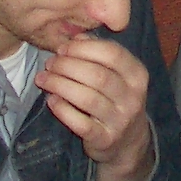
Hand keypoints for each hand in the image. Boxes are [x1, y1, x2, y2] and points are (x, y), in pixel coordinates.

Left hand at [39, 35, 154, 180]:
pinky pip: (81, 124)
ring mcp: (120, 120)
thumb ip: (99, 53)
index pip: (113, 54)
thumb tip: (76, 38)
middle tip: (49, 64)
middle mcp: (133, 97)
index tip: (62, 48)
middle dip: (68, 66)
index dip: (84, 48)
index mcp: (137, 75)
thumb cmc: (117, 100)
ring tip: (43, 79)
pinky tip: (51, 101)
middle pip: (98, 75)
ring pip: (87, 99)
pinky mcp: (105, 139)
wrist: (128, 142)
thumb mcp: (117, 75)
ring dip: (60, 85)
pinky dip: (63, 110)